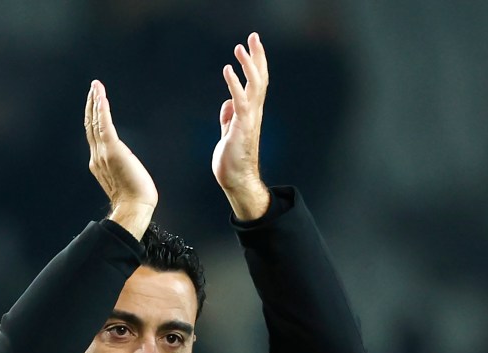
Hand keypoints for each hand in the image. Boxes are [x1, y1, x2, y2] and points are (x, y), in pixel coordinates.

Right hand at [85, 80, 157, 239]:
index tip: (95, 103)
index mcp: (99, 162)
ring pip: (95, 122)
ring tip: (96, 86)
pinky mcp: (112, 150)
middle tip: (93, 87)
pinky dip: (102, 110)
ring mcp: (102, 153)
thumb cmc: (135, 197)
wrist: (134, 207)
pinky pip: (104, 125)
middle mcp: (97, 156)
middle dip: (91, 105)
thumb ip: (122, 166)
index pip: (94, 134)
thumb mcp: (125, 177)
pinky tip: (101, 97)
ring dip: (95, 102)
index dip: (93, 117)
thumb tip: (127, 161)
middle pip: (90, 125)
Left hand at [212, 32, 270, 219]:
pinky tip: (228, 69)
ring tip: (241, 47)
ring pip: (254, 86)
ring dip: (248, 65)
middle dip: (257, 56)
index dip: (256, 63)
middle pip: (260, 78)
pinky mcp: (241, 127)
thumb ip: (229, 118)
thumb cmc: (232, 160)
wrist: (236, 180)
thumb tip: (228, 103)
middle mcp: (254, 113)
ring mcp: (249, 119)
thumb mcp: (228, 133)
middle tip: (253, 36)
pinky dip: (234, 84)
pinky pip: (240, 101)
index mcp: (251, 113)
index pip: (256, 82)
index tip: (252, 44)